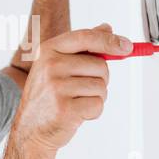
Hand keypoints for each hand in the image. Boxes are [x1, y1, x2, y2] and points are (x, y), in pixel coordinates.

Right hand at [11, 24, 129, 152]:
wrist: (30, 130)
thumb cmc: (48, 96)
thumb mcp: (58, 66)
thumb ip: (82, 46)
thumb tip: (107, 28)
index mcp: (48, 51)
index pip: (85, 37)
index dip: (109, 41)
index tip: (127, 46)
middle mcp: (50, 66)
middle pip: (100, 65)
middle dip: (100, 79)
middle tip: (81, 90)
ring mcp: (56, 87)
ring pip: (101, 86)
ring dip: (96, 97)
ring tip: (76, 102)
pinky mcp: (65, 109)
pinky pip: (98, 104)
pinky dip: (93, 112)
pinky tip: (76, 114)